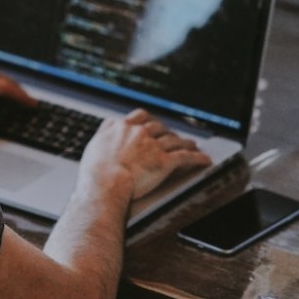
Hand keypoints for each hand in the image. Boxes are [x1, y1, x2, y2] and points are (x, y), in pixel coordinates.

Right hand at [78, 109, 211, 200]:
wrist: (105, 183)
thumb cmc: (95, 171)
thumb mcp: (94, 145)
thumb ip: (104, 133)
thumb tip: (106, 127)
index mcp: (121, 127)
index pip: (139, 116)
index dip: (148, 119)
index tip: (152, 122)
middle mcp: (139, 133)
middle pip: (159, 127)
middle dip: (167, 132)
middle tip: (173, 136)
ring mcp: (153, 146)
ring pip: (174, 140)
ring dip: (185, 142)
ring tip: (192, 145)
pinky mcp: (164, 161)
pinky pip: (185, 157)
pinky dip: (197, 158)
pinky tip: (204, 159)